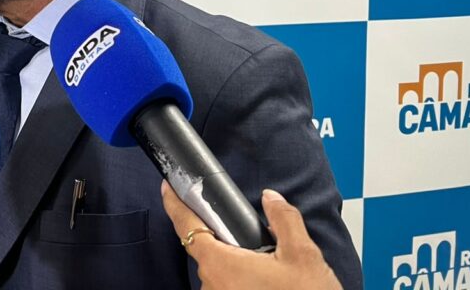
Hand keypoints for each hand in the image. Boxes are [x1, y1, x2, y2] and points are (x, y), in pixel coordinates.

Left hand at [160, 181, 341, 289]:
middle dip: (223, 238)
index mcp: (221, 265)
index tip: (167, 188)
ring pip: (218, 271)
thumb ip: (283, 219)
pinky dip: (239, 279)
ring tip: (267, 266)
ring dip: (234, 262)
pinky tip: (264, 281)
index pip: (186, 227)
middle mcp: (212, 286)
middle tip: (252, 238)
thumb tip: (271, 198)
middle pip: (205, 249)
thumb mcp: (302, 255)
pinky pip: (225, 287)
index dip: (175, 205)